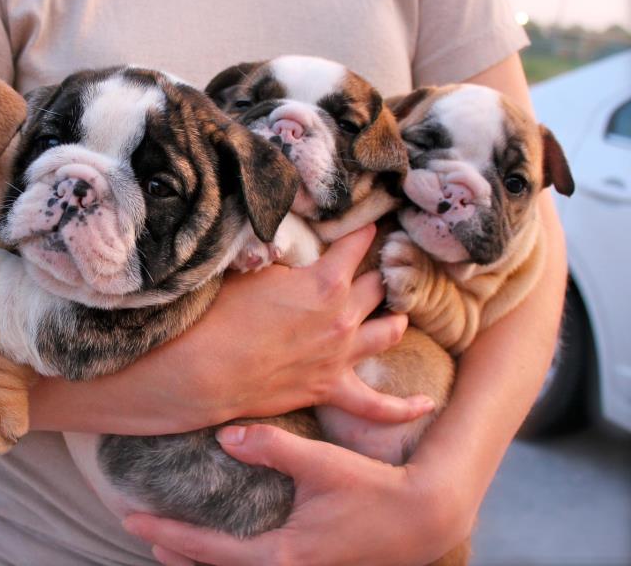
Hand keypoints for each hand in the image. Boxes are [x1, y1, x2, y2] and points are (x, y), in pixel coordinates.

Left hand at [123, 424, 472, 565]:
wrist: (424, 519)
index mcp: (283, 555)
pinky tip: (224, 545)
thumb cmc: (374, 490)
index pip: (209, 551)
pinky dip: (229, 561)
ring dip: (200, 561)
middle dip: (175, 553)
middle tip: (141, 530)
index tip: (133, 520)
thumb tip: (224, 435)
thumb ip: (272, 447)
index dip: (168, 534)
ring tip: (169, 542)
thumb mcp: (322, 464)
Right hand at [151, 223, 428, 428]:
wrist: (205, 369)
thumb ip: (284, 266)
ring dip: (395, 319)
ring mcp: (340, 356)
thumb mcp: (253, 273)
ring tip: (398, 313)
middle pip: (377, 288)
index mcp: (326, 282)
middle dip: (381, 273)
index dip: (363, 233)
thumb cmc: (221, 315)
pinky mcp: (330, 389)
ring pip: (388, 332)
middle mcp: (343, 317)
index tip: (370, 224)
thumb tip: (294, 262)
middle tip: (385, 264)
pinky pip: (376, 405)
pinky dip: (403, 407)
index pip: (355, 247)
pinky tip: (424, 403)